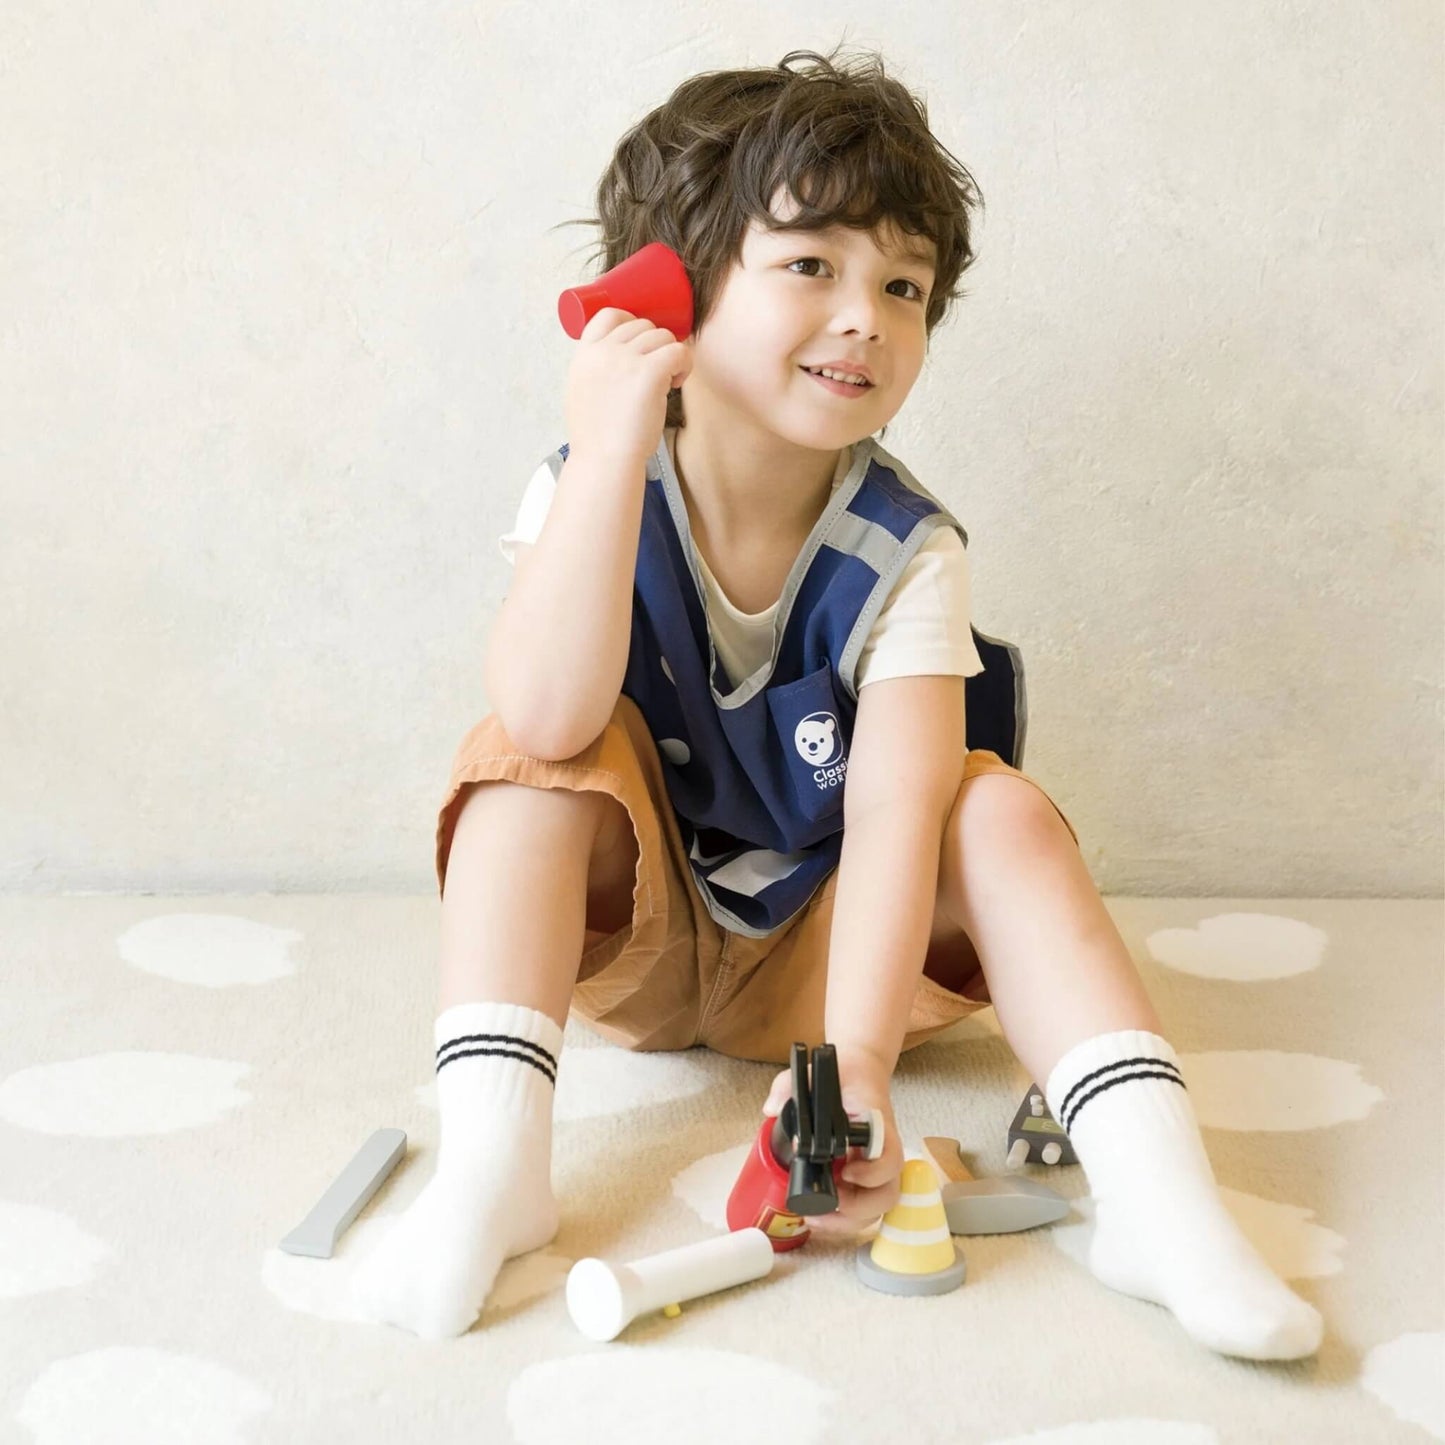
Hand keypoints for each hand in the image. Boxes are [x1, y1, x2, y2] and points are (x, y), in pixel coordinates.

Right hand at [564, 306, 692, 472]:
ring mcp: (627, 359)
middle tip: (656, 374)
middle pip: (642, 325)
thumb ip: (595, 372)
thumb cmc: (597, 439)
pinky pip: (678, 351)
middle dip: (655, 345)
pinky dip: (684, 364)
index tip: (640, 344)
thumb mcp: (581, 394)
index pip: (609, 314)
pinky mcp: (650, 371)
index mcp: (585, 355)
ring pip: (663, 335)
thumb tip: (616, 363)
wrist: (605, 461)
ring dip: (670, 356)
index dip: (630, 321)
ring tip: (666, 383)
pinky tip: (675, 384)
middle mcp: (604, 351)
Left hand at [760, 1054, 903, 1238]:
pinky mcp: (867, 1176)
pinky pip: (867, 1205)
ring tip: (817, 1219)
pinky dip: (847, 1218)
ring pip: (879, 1206)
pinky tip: (822, 1216)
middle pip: (888, 1193)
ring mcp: (878, 1166)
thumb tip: (771, 1109)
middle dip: (858, 1209)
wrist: (862, 1071)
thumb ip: (788, 1086)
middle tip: (828, 1206)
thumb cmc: (843, 1073)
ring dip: (850, 1220)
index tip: (846, 1171)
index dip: (873, 1173)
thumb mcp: (814, 1071)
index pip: (890, 1157)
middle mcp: (883, 1151)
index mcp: (876, 1125)